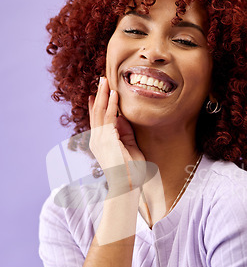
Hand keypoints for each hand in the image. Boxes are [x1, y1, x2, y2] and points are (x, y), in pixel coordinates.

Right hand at [88, 77, 145, 191]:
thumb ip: (125, 133)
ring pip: (99, 112)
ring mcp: (100, 141)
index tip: (98, 91)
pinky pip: (108, 119)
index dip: (97, 103)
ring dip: (103, 95)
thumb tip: (123, 117)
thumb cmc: (131, 171)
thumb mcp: (130, 147)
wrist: (128, 186)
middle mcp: (97, 140)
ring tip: (105, 81)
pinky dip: (111, 106)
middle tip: (101, 79)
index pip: (97, 118)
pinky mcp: (107, 142)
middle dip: (98, 94)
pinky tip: (114, 95)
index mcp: (101, 142)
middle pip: (95, 112)